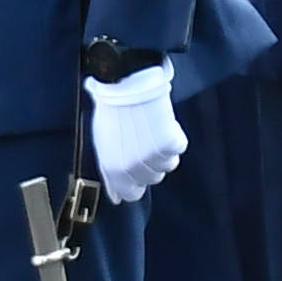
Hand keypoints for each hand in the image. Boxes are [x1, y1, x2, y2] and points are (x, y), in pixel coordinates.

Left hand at [86, 58, 186, 198]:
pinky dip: (174, 136)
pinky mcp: (170, 144)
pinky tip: (163, 124)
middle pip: (152, 179)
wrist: (129, 84)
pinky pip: (178, 148)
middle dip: (149, 163)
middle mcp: (133, 167)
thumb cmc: (113, 109)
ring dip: (163, 151)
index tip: (138, 171)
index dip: (135, 183)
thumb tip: (116, 196)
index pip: (131, 195)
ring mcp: (153, 157)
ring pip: (167, 165)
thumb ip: (110, 171)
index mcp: (114, 168)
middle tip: (144, 141)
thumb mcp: (102, 141)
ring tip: (153, 129)